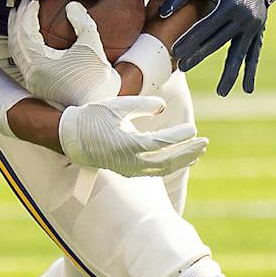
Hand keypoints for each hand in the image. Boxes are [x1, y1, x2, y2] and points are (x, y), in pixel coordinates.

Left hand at [9, 0, 120, 106]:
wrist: (99, 106)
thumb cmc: (96, 77)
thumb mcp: (91, 45)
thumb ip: (82, 22)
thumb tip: (71, 6)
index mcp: (38, 63)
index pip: (25, 33)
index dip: (27, 14)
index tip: (33, 0)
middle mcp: (31, 73)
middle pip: (15, 41)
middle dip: (17, 20)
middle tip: (23, 3)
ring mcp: (33, 80)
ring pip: (17, 52)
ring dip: (17, 33)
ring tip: (21, 17)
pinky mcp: (38, 85)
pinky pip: (23, 60)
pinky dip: (23, 45)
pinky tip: (30, 37)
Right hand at [57, 94, 206, 176]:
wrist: (70, 138)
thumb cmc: (93, 118)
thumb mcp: (117, 105)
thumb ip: (143, 105)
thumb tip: (162, 106)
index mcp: (128, 144)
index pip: (161, 144)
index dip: (179, 137)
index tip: (193, 129)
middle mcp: (130, 161)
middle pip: (167, 161)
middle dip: (188, 152)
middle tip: (204, 143)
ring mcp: (129, 169)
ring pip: (162, 169)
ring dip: (182, 161)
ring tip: (198, 152)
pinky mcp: (128, 171)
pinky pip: (154, 172)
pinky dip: (169, 166)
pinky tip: (181, 160)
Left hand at [156, 0, 271, 95]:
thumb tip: (162, 14)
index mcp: (230, 4)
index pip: (205, 28)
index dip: (189, 40)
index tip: (175, 53)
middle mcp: (245, 16)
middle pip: (218, 42)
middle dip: (199, 55)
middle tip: (182, 67)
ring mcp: (254, 24)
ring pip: (239, 53)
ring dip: (230, 74)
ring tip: (221, 92)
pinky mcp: (259, 27)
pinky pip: (254, 52)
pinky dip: (250, 70)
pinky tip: (247, 88)